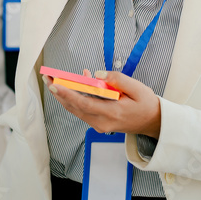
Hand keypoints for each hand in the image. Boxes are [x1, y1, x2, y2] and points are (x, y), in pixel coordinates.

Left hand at [46, 70, 161, 138]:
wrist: (154, 122)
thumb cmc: (146, 104)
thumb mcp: (137, 87)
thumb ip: (117, 79)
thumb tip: (96, 74)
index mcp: (112, 113)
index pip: (84, 103)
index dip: (67, 94)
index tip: (54, 84)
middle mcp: (102, 123)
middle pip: (74, 107)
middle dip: (58, 92)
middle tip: (47, 78)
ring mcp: (100, 125)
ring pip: (76, 110)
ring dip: (64, 95)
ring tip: (54, 79)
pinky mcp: (99, 123)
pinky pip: (83, 110)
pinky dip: (76, 97)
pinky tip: (78, 82)